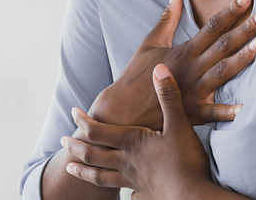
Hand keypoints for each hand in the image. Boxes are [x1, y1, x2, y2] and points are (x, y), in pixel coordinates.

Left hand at [63, 64, 214, 199]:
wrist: (193, 197)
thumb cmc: (185, 161)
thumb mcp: (179, 123)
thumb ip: (168, 96)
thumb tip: (159, 68)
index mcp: (132, 142)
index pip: (97, 130)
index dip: (83, 121)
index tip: (73, 112)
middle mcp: (126, 163)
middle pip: (93, 155)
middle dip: (76, 146)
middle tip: (63, 140)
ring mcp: (133, 182)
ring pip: (101, 177)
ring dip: (84, 171)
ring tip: (71, 168)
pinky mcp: (145, 196)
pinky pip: (127, 194)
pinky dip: (121, 192)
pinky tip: (124, 193)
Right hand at [86, 0, 255, 129]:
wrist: (120, 111)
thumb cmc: (136, 75)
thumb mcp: (150, 43)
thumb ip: (168, 18)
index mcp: (183, 51)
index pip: (211, 27)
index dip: (229, 12)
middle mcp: (191, 69)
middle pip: (222, 46)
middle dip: (245, 30)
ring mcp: (192, 91)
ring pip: (222, 73)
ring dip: (243, 60)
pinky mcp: (191, 114)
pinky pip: (212, 113)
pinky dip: (228, 112)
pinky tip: (246, 108)